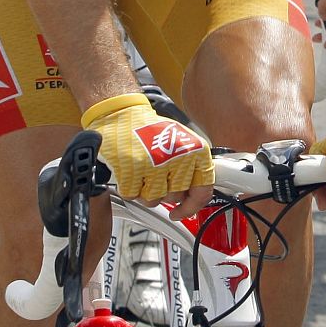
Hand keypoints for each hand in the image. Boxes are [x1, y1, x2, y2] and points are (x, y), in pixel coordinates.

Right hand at [81, 92, 214, 213]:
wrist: (121, 116)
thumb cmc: (150, 130)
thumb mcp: (182, 144)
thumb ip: (191, 170)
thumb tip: (194, 198)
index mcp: (196, 150)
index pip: (203, 189)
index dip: (192, 206)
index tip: (181, 210)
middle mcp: (179, 157)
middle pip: (175, 197)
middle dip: (163, 191)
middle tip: (154, 173)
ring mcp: (155, 165)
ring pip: (153, 200)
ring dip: (144, 191)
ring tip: (142, 170)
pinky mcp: (132, 170)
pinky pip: (132, 196)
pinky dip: (128, 188)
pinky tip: (130, 170)